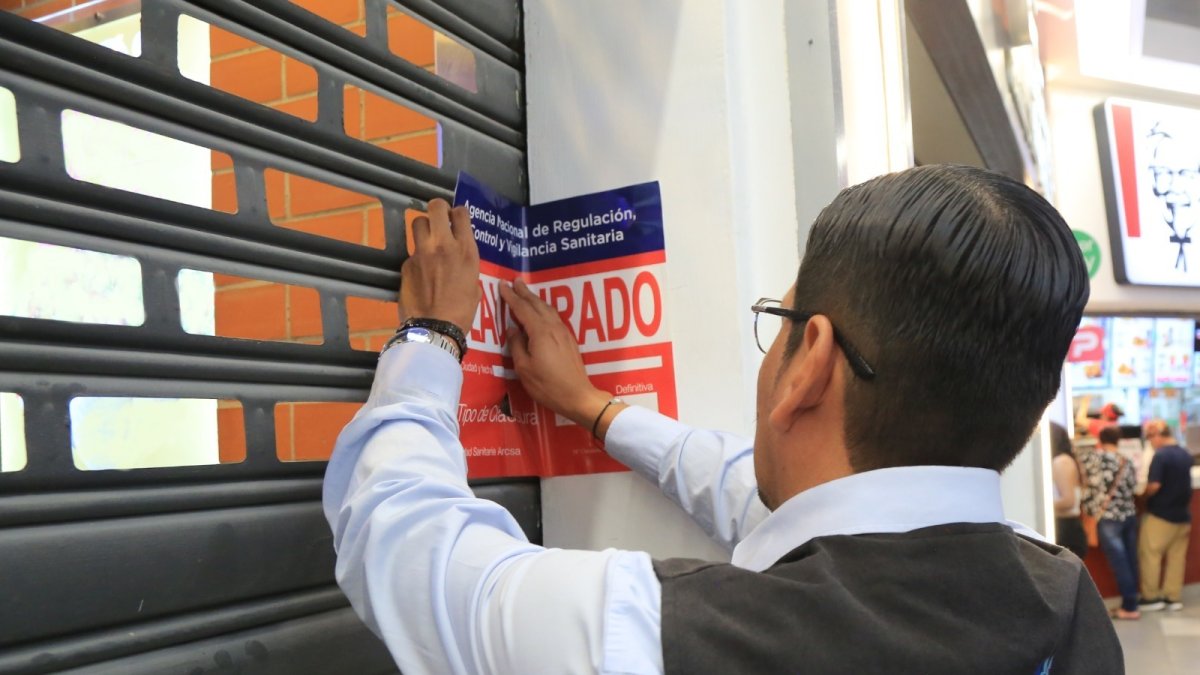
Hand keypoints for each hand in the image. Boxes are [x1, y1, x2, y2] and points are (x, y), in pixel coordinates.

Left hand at [399, 199, 480, 332]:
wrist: (435, 328)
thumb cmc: (462, 311)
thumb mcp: (475, 284)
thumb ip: (467, 265)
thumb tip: (460, 261)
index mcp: (466, 250)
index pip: (461, 213)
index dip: (458, 212)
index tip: (456, 219)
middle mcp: (443, 245)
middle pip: (435, 207)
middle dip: (438, 208)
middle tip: (440, 217)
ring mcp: (422, 252)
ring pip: (418, 222)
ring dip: (424, 227)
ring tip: (428, 239)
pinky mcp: (407, 263)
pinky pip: (412, 250)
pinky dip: (417, 256)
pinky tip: (421, 270)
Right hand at [500, 279, 610, 426]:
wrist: (577, 396)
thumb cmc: (547, 385)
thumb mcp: (524, 368)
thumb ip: (516, 346)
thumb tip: (513, 330)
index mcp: (540, 332)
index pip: (522, 308)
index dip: (511, 296)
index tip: (502, 285)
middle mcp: (553, 327)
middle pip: (537, 304)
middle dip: (524, 292)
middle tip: (514, 281)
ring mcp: (563, 333)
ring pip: (547, 309)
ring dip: (535, 299)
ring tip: (526, 292)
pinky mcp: (569, 340)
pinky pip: (554, 317)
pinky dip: (544, 309)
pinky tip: (542, 312)